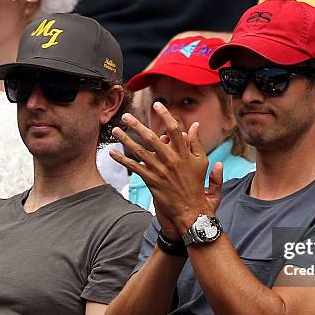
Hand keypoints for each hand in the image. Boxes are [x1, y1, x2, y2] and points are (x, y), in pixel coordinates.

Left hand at [110, 102, 212, 234]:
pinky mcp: (151, 180)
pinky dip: (122, 160)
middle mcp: (171, 160)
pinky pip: (134, 168)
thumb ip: (197, 143)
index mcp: (184, 153)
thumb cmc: (197, 184)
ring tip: (116, 130)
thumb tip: (195, 126)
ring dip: (126, 140)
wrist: (191, 209)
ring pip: (140, 151)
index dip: (165, 115)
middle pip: (152, 138)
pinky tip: (112, 152)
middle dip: (137, 125)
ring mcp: (160, 170)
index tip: (157, 105)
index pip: (174, 129)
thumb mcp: (201, 161)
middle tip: (127, 116)